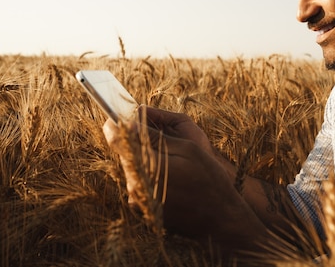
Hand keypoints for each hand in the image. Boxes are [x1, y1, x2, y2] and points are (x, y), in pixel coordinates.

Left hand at [102, 109, 268, 253]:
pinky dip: (151, 176)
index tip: (120, 115)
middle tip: (160, 138)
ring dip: (146, 160)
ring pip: (134, 168)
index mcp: (145, 165)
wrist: (219, 219)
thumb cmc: (208, 179)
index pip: (116, 139)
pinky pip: (141, 184)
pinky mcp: (144, 209)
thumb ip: (155, 137)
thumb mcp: (187, 149)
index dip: (115, 124)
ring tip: (174, 163)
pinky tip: (173, 179)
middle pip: (125, 153)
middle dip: (137, 142)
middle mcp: (136, 184)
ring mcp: (138, 200)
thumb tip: (129, 124)